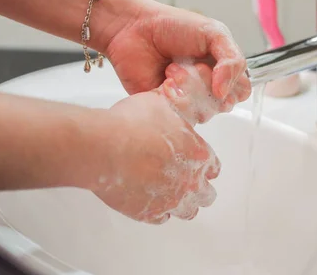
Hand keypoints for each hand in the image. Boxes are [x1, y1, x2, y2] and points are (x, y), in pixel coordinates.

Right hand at [93, 91, 219, 223]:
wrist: (102, 147)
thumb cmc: (130, 123)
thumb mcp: (161, 103)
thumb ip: (175, 107)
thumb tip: (177, 98)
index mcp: (197, 154)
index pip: (213, 167)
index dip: (206, 165)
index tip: (199, 164)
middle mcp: (189, 181)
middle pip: (206, 194)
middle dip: (199, 188)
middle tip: (188, 182)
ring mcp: (169, 200)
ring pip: (188, 211)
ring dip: (183, 203)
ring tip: (174, 195)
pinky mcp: (147, 213)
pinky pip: (161, 219)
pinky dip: (159, 211)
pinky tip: (152, 201)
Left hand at [104, 0, 250, 101]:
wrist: (132, 29)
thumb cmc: (172, 26)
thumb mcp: (213, 32)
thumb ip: (232, 59)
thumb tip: (225, 92)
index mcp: (223, 69)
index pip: (241, 90)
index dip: (232, 83)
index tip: (214, 67)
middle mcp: (208, 87)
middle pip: (225, 104)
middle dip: (208, 84)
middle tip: (190, 65)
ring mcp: (188, 100)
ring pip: (204, 113)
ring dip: (189, 89)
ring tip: (171, 70)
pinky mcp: (167, 109)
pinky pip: (181, 118)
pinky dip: (174, 99)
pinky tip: (163, 83)